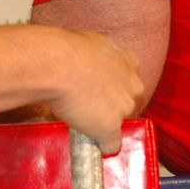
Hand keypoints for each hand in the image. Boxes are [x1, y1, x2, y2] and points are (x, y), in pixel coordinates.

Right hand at [46, 30, 142, 154]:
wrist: (57, 64)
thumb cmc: (65, 49)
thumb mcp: (88, 43)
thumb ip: (95, 55)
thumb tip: (84, 62)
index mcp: (127, 60)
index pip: (128, 78)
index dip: (111, 83)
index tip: (98, 85)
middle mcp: (131, 84)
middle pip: (126, 100)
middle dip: (111, 102)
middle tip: (88, 100)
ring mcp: (123, 107)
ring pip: (118, 121)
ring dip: (104, 121)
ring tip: (80, 116)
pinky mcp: (110, 127)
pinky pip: (110, 144)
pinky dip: (101, 145)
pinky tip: (91, 142)